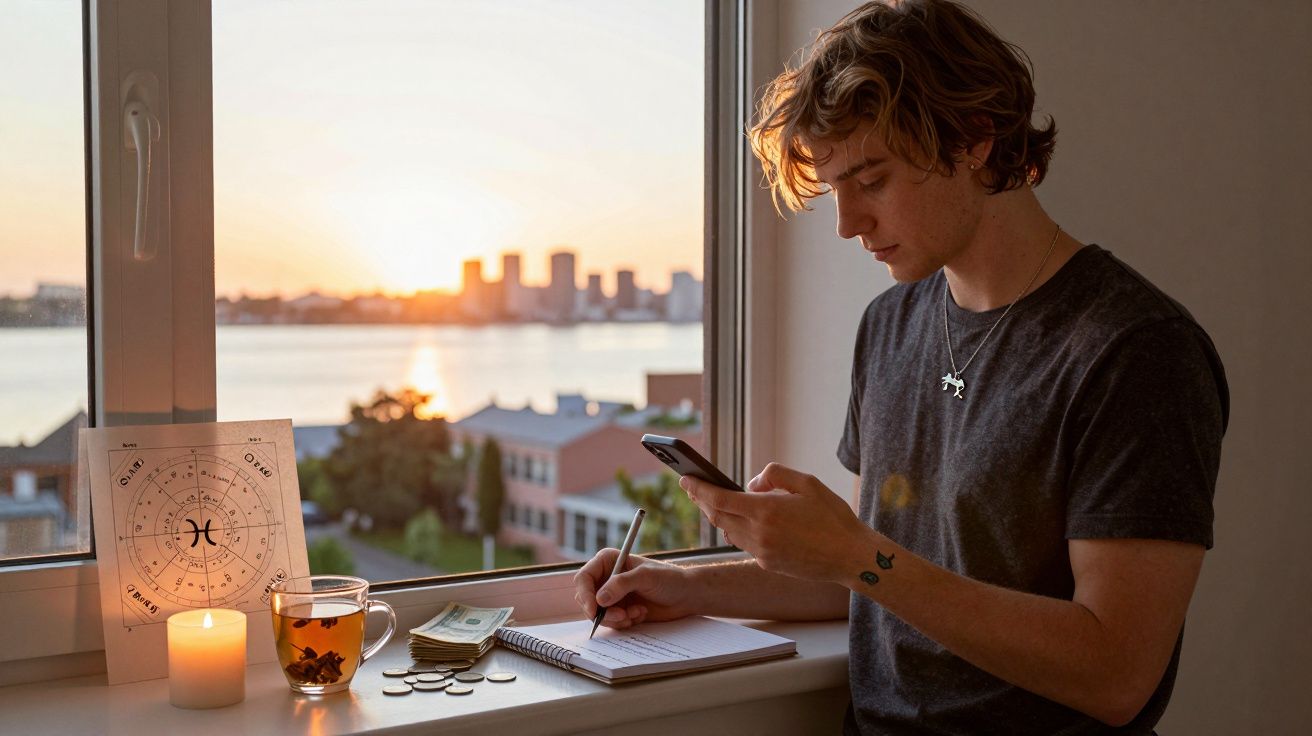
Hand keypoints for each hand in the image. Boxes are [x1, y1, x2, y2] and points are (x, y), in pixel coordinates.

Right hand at [572, 549, 693, 629]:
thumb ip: (622, 584)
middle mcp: (607, 578)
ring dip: (616, 618)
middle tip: (622, 616)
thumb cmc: (670, 579)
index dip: (585, 595)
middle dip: (603, 612)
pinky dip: (623, 623)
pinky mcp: (620, 610)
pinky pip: (611, 622)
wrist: (686, 595)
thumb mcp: (646, 576)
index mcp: (608, 561)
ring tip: (637, 613)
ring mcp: (612, 596)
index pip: (584, 578)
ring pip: (598, 614)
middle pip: (587, 599)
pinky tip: (640, 615)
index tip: (594, 610)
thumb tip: (600, 598)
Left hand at [681, 462, 872, 582]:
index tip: (686, 479)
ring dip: (717, 515)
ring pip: (728, 531)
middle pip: (718, 516)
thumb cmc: (833, 516)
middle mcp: (759, 534)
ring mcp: (762, 552)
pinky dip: (736, 529)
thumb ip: (775, 475)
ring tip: (711, 501)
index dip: (699, 489)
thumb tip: (752, 484)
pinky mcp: (768, 564)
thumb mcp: (807, 483)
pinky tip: (738, 520)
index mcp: (766, 511)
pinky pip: (744, 543)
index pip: (720, 499)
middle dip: (702, 500)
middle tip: (692, 487)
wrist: (851, 557)